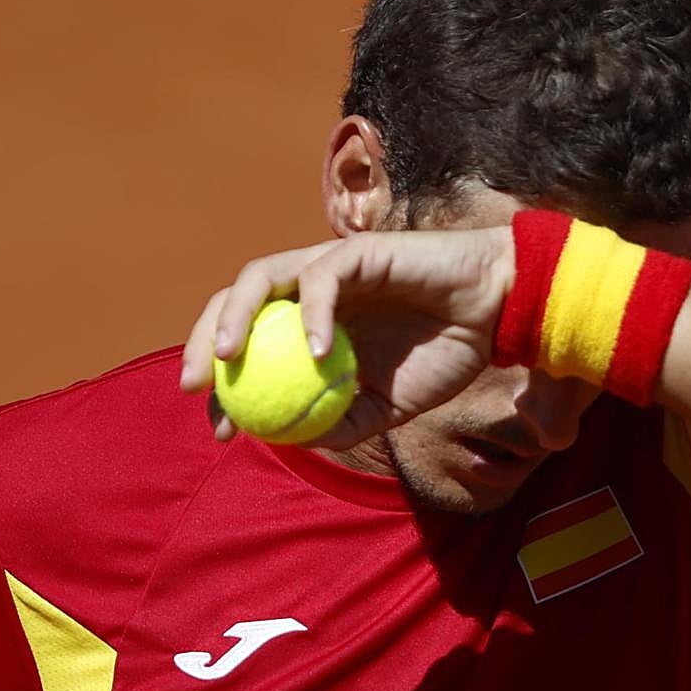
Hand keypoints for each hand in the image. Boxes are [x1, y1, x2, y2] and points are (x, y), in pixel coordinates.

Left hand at [180, 227, 514, 448]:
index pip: (248, 346)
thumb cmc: (443, 353)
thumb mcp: (389, 405)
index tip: (222, 428)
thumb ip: (344, 420)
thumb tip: (294, 441)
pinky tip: (318, 352)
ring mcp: (330, 266)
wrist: (493, 314)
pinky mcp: (357, 250)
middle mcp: (309, 290)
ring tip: (225, 358)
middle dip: (202, 342)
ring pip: (261, 276)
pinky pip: (322, 278)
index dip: (225, 386)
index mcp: (310, 324)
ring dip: (233, 315)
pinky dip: (313, 313)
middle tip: (197, 388)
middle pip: (234, 302)